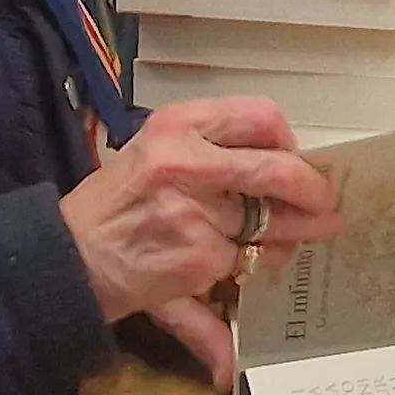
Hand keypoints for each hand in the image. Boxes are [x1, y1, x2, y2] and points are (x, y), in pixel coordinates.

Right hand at [59, 98, 340, 389]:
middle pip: (278, 171)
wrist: (67, 257)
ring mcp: (196, 212)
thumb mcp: (154, 151)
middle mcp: (188, 162)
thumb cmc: (113, 203)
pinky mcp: (199, 257)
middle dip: (313, 192)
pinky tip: (251, 277)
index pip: (260, 117)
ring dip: (289, 237)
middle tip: (327, 206)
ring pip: (269, 225)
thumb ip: (214, 148)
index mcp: (179, 125)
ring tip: (295, 241)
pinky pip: (245, 264)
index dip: (287, 141)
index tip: (293, 156)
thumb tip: (284, 156)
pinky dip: (251, 273)